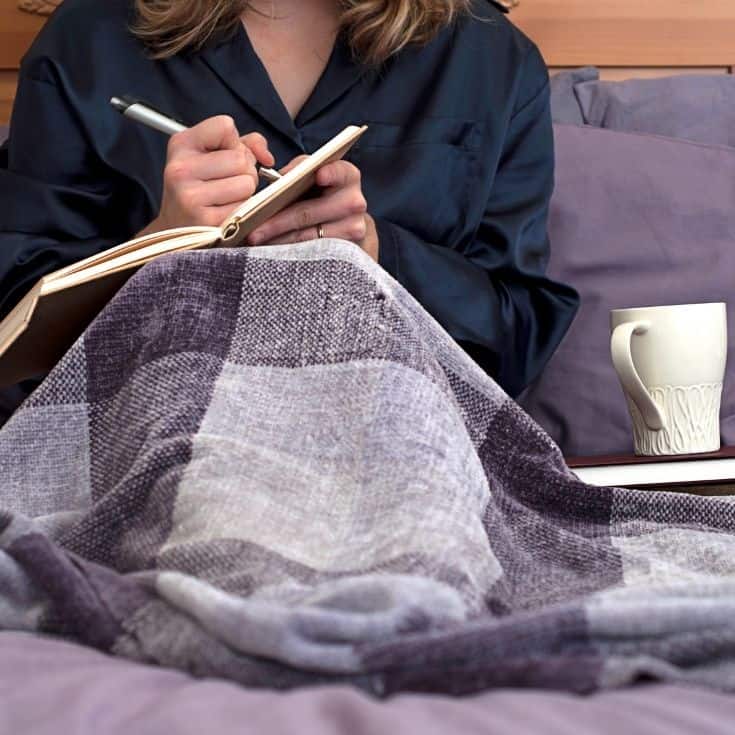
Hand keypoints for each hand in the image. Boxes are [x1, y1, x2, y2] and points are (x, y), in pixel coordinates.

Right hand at [141, 116, 273, 234]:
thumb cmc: (201, 189)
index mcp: (180, 144)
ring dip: (245, 193)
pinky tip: (225, 214)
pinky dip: (242, 211)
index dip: (235, 143)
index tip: (224, 157)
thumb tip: (267, 158)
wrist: (178, 231)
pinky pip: (244, 207)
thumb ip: (247, 144)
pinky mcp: (205, 221)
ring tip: (227, 199)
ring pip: (247, 183)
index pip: (225, 126)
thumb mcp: (214, 156)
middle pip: (241, 159)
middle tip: (227, 184)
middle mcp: (180, 169)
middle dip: (244, 172)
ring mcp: (190, 196)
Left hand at [245, 159, 379, 261]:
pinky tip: (271, 250)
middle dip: (277, 221)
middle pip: (310, 212)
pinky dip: (289, 251)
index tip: (318, 175)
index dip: (330, 173)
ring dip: (278, 238)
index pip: (340, 172)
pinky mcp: (346, 251)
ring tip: (255, 240)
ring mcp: (353, 229)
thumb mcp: (314, 175)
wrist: (346, 222)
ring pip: (307, 236)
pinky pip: (311, 252)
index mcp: (348, 176)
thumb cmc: (321, 193)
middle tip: (252, 228)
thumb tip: (281, 178)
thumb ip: (299, 169)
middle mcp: (355, 202)